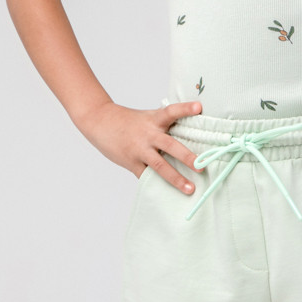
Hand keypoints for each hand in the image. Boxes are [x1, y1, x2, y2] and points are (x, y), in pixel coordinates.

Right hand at [76, 99, 203, 195]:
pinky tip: (169, 194)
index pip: (171, 111)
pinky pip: (146, 176)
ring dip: (176, 178)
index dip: (185, 109)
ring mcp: (139, 150)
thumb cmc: (129, 121)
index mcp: (154, 119)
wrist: (100, 121)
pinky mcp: (131, 162)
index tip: (199, 107)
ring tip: (190, 189)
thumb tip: (189, 134)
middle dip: (187, 157)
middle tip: (201, 167)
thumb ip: (165, 124)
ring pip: (160, 166)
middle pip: (170, 145)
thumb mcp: (148, 116)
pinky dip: (157, 184)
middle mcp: (148, 134)